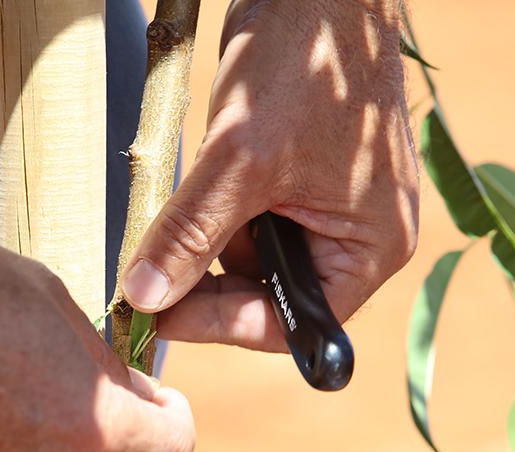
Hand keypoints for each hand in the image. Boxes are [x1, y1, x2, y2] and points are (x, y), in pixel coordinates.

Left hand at [122, 0, 418, 348]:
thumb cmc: (306, 64)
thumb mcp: (240, 159)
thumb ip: (191, 234)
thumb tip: (144, 295)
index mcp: (370, 248)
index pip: (288, 323)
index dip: (218, 324)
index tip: (156, 315)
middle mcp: (357, 240)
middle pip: (268, 295)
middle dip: (209, 284)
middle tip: (149, 275)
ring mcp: (329, 211)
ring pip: (251, 258)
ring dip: (208, 245)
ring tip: (180, 212)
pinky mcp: (301, 184)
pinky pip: (250, 222)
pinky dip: (216, 215)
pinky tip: (200, 186)